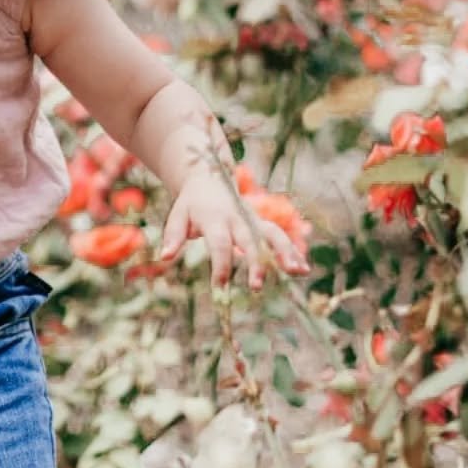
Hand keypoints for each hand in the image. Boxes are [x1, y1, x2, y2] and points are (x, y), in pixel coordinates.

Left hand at [158, 171, 308, 289]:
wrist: (208, 179)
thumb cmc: (191, 204)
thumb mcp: (178, 215)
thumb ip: (173, 235)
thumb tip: (164, 257)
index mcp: (215, 218)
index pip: (219, 243)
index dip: (220, 265)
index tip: (220, 287)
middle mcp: (238, 218)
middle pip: (250, 240)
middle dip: (255, 263)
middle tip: (256, 286)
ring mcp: (253, 220)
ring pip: (273, 234)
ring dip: (285, 253)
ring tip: (297, 273)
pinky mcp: (262, 224)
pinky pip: (280, 236)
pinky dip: (293, 251)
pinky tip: (304, 270)